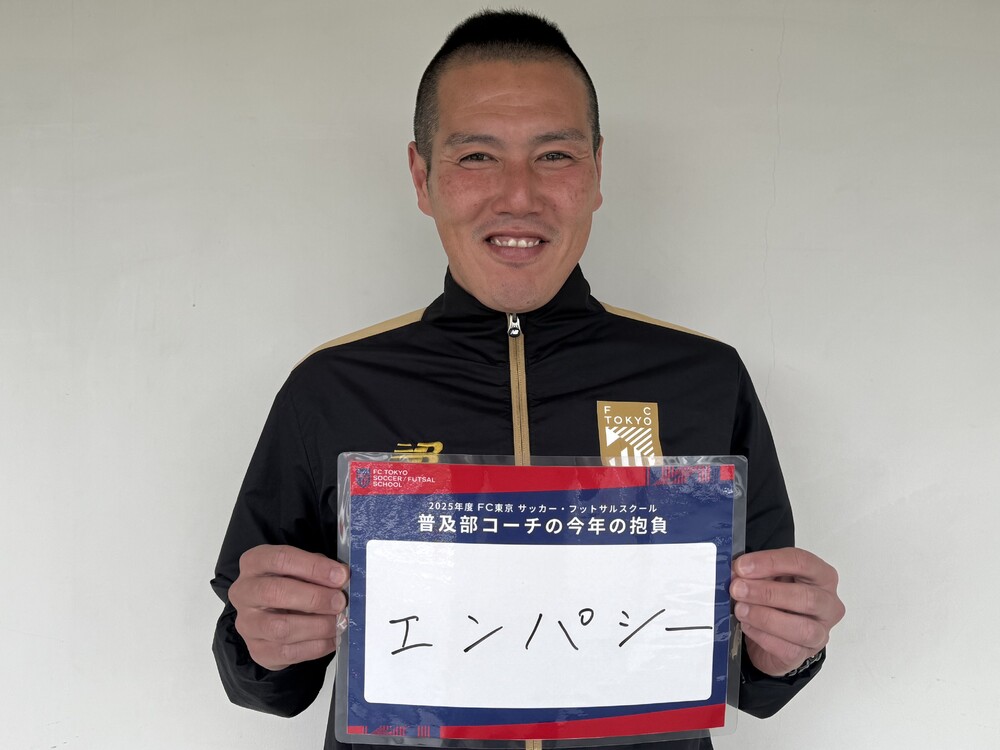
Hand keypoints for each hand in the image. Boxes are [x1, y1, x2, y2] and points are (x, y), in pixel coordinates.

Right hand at [228, 544, 348, 670]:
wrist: (275, 616)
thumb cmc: (293, 584)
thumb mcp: (304, 568)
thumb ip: (320, 569)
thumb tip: (343, 578)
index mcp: (254, 563)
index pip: (280, 559)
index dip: (314, 567)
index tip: (340, 576)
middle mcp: (244, 592)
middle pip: (275, 592)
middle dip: (314, 598)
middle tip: (340, 602)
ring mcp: (247, 624)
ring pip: (280, 627)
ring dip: (317, 626)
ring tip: (339, 622)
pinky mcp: (257, 650)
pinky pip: (287, 652)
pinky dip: (316, 646)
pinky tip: (332, 638)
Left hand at [730, 547, 844, 676]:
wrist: (772, 633)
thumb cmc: (775, 599)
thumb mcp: (766, 577)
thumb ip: (755, 572)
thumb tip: (737, 572)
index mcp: (821, 576)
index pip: (803, 563)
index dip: (770, 562)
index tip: (742, 566)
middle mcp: (828, 604)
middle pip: (807, 597)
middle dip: (767, 592)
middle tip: (738, 589)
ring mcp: (821, 632)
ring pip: (803, 628)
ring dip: (765, 617)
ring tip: (741, 610)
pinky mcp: (806, 654)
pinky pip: (788, 649)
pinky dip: (763, 637)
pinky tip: (747, 626)